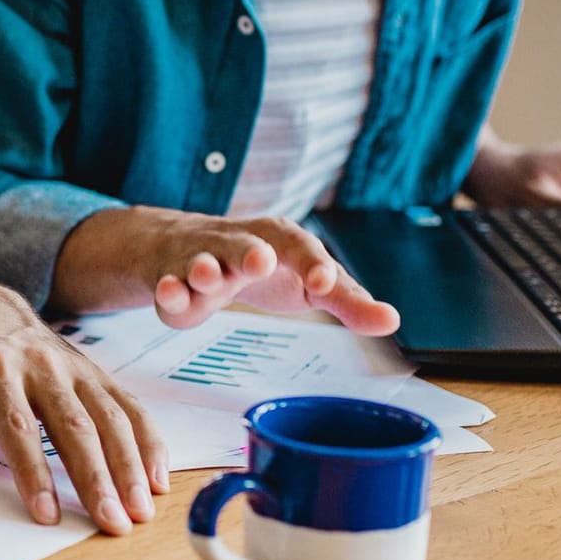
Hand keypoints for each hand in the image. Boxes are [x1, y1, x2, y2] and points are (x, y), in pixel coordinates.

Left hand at [0, 294, 168, 536]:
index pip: (18, 427)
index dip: (33, 472)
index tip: (47, 512)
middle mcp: (42, 366)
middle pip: (74, 426)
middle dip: (96, 477)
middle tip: (112, 521)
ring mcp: (75, 368)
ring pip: (109, 416)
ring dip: (129, 465)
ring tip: (140, 509)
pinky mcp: (97, 373)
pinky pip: (129, 405)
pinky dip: (148, 441)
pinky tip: (158, 477)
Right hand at [51, 206, 400, 335]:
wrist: (184, 246)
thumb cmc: (260, 265)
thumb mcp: (305, 279)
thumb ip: (346, 300)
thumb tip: (391, 320)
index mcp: (279, 239)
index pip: (301, 247)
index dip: (314, 263)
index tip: (326, 283)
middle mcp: (239, 243)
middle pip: (244, 245)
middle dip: (250, 253)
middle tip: (261, 261)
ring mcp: (200, 259)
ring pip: (201, 262)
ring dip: (204, 269)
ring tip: (209, 277)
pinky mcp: (171, 280)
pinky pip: (169, 286)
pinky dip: (169, 292)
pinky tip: (171, 296)